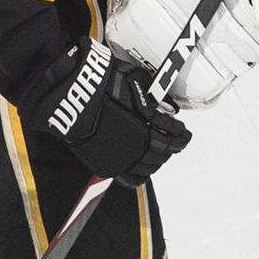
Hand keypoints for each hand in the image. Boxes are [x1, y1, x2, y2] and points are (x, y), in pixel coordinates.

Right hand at [21, 39, 190, 185]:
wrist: (74, 97)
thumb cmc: (102, 85)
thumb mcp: (134, 80)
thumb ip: (152, 95)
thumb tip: (166, 103)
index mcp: (147, 124)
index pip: (172, 135)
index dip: (182, 135)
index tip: (185, 133)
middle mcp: (138, 144)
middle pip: (164, 153)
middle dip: (173, 147)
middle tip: (177, 142)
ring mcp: (124, 157)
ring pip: (151, 167)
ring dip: (159, 159)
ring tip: (161, 152)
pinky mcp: (109, 165)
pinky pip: (132, 178)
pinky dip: (142, 174)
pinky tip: (145, 168)